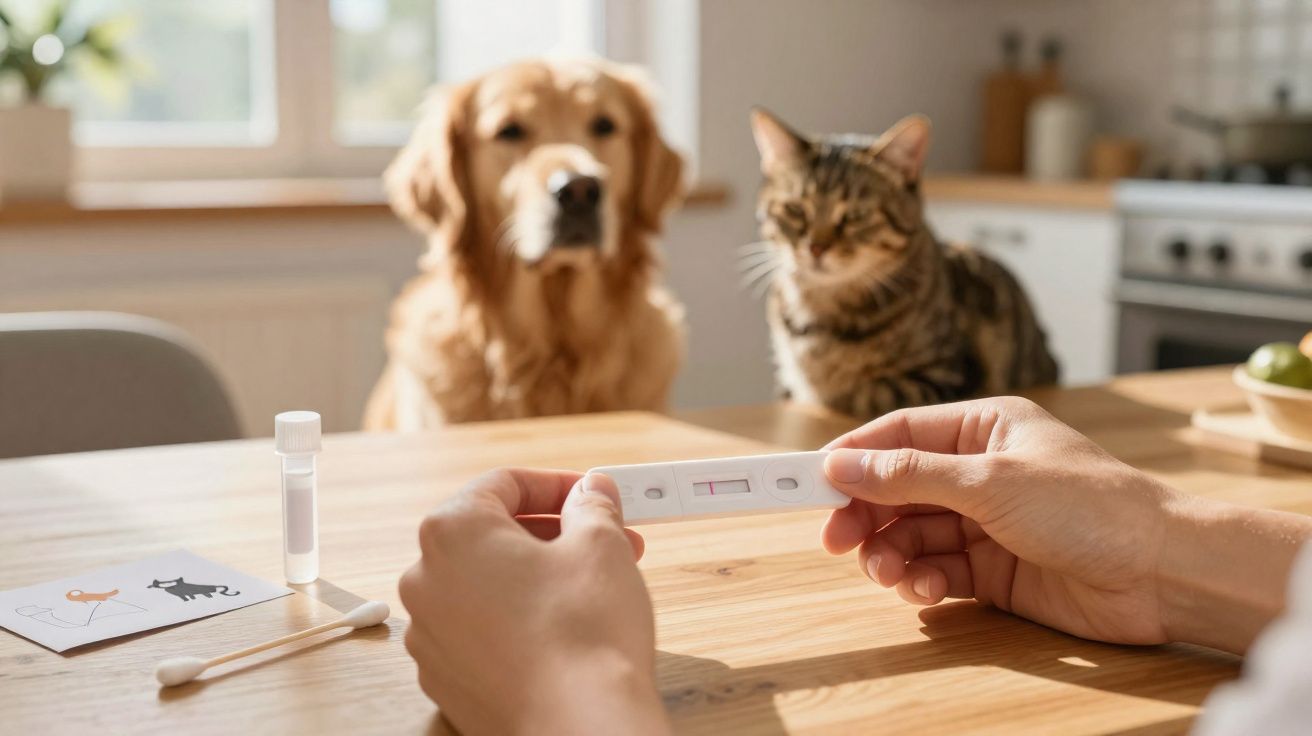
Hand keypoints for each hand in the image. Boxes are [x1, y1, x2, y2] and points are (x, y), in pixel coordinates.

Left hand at [399, 469, 669, 734]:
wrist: (577, 725)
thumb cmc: (584, 633)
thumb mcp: (601, 544)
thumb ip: (591, 505)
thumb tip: (590, 492)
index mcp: (453, 531)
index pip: (504, 484)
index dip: (557, 484)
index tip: (590, 494)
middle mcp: (425, 580)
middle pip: (491, 534)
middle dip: (552, 533)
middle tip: (603, 539)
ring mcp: (429, 635)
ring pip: (484, 585)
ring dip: (535, 576)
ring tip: (589, 587)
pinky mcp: (444, 679)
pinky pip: (479, 631)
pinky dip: (515, 621)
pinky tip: (561, 631)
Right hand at [821, 397, 1311, 652]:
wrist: (1161, 572)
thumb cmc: (1090, 505)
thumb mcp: (988, 481)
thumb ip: (909, 476)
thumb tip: (841, 466)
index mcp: (984, 428)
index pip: (900, 434)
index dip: (853, 457)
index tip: (809, 481)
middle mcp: (981, 472)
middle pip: (897, 489)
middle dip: (866, 515)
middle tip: (835, 540)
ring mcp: (987, 523)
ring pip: (913, 534)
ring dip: (891, 554)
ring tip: (888, 572)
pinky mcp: (996, 571)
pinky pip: (938, 571)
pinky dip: (923, 581)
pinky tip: (927, 589)